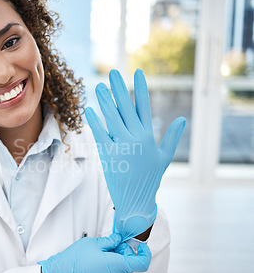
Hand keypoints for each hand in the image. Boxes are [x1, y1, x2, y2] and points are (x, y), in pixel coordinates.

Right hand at [37, 233, 150, 272]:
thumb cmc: (76, 260)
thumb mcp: (94, 243)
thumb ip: (109, 241)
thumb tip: (117, 239)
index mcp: (117, 265)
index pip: (141, 263)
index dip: (145, 253)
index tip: (141, 245)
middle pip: (130, 263)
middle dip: (126, 251)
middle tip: (114, 241)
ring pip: (121, 268)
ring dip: (117, 257)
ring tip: (103, 248)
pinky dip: (110, 264)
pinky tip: (98, 256)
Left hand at [85, 69, 185, 240]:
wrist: (137, 200)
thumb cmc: (150, 178)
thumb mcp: (164, 156)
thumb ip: (173, 136)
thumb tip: (182, 119)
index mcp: (149, 136)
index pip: (144, 106)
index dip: (140, 88)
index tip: (137, 72)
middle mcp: (137, 138)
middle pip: (127, 108)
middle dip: (120, 89)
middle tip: (113, 73)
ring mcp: (123, 146)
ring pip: (113, 118)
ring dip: (106, 101)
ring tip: (100, 86)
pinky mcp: (110, 155)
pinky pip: (101, 134)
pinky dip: (95, 122)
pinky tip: (90, 109)